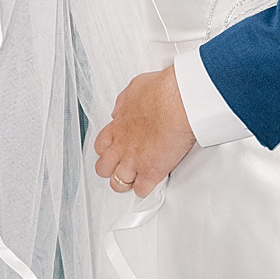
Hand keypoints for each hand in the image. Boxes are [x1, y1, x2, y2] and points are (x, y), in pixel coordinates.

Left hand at [93, 66, 195, 197]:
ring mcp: (135, 161)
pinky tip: (150, 184)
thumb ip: (124, 103)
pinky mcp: (152, 172)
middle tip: (120, 167)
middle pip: (103, 168)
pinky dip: (145, 190)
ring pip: (118, 184)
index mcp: (118, 126)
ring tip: (134, 180)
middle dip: (110, 169)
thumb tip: (120, 109)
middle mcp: (122, 146)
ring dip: (125, 182)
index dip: (106, 151)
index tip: (114, 150)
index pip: (100, 146)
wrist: (180, 102)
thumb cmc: (163, 92)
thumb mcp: (135, 88)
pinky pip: (141, 190)